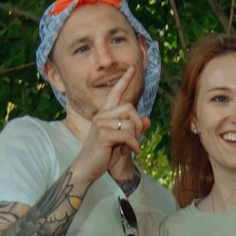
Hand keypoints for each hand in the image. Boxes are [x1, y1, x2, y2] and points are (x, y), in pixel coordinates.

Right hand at [71, 63, 145, 184]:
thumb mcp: (121, 140)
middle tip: (135, 139)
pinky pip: (127, 135)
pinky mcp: (103, 134)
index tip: (133, 68)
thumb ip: (133, 130)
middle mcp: (102, 115)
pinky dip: (134, 145)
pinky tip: (131, 152)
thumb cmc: (103, 154)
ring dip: (135, 138)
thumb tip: (148, 121)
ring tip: (129, 147)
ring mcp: (101, 124)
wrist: (87, 168)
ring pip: (130, 123)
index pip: (115, 93)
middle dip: (138, 124)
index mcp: (105, 114)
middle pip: (130, 108)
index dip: (125, 80)